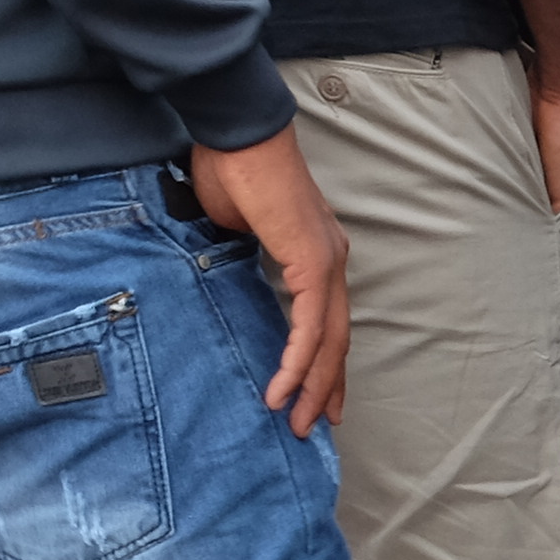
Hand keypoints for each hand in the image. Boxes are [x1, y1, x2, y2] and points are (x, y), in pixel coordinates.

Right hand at [185, 128, 352, 435]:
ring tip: (299, 421)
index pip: (327, 322)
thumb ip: (239, 259)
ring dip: (314, 385)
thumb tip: (223, 276)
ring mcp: (327, 262)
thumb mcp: (233, 229)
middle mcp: (332, 262)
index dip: (322, 362)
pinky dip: (298, 360)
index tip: (316, 395)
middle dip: (326, 388)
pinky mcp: (312, 262)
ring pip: (329, 341)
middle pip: (336, 340)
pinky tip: (285, 387)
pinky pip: (310, 325)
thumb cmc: (231, 171)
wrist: (236, 134)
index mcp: (318, 255)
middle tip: (315, 426)